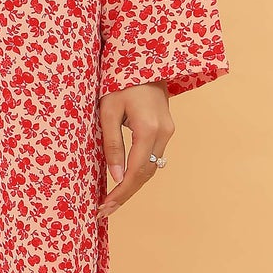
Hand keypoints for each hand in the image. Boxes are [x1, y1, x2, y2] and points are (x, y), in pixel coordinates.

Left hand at [97, 81, 173, 218]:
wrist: (144, 61)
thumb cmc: (119, 82)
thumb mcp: (108, 112)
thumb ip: (112, 144)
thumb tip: (114, 176)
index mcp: (149, 129)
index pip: (135, 170)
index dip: (120, 192)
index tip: (104, 207)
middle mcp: (164, 133)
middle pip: (146, 174)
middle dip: (125, 195)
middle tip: (104, 211)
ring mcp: (168, 132)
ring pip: (152, 168)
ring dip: (132, 186)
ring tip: (111, 202)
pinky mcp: (166, 129)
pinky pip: (153, 157)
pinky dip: (138, 172)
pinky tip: (123, 182)